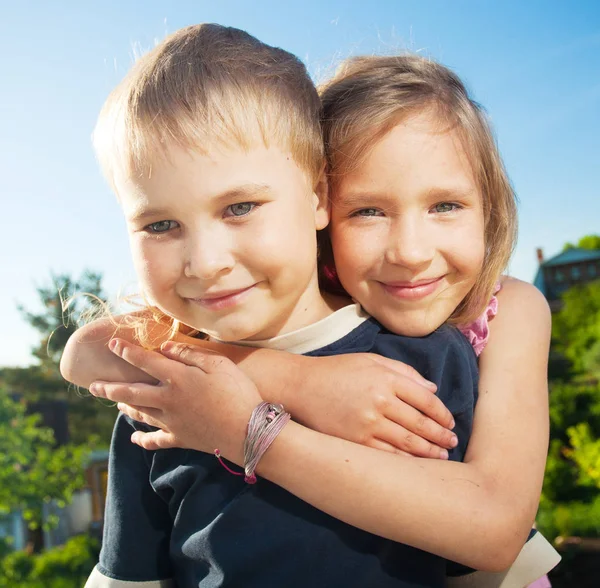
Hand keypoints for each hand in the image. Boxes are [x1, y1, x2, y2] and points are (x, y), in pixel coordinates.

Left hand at [89, 339, 261, 461]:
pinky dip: (143, 440)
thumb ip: (189, 354)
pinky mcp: (180, 438)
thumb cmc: (237, 392)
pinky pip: (156, 440)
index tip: (112, 345)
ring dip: (124, 406)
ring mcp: (172, 422)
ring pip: (140, 413)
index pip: (146, 362)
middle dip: (110, 387)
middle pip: (132, 392)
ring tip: (113, 400)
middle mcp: (168, 400)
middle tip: (93, 385)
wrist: (247, 431)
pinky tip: (134, 439)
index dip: (127, 352)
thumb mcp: (218, 364)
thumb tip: (165, 347)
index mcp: (177, 378)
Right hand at [293, 353, 456, 458]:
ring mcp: (367, 424)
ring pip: (408, 443)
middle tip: (452, 442)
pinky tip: (417, 464)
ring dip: (429, 451)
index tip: (450, 422)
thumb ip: (403, 371)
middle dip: (441, 435)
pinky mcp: (355, 441)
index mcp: (386, 378)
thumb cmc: (336, 370)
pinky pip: (387, 456)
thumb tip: (432, 388)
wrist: (300, 387)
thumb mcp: (370, 360)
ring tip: (441, 455)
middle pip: (421, 423)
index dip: (442, 413)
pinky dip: (406, 462)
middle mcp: (380, 401)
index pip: (426, 399)